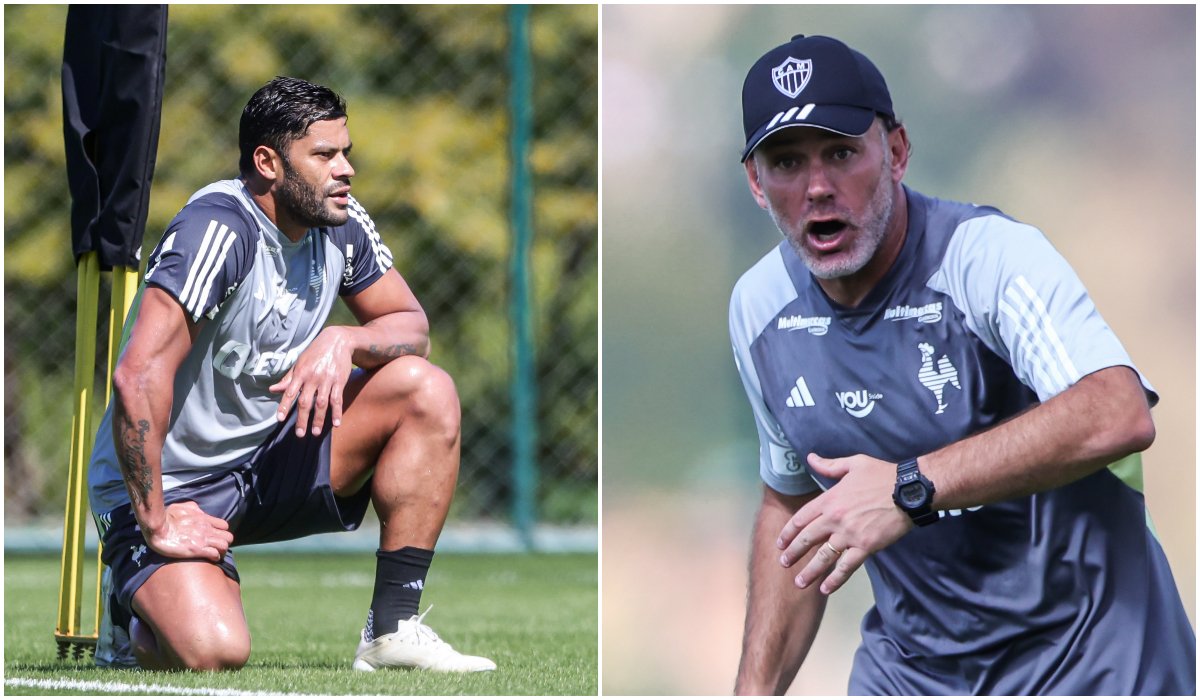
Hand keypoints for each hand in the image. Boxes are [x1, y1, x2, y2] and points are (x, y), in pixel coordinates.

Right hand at [143, 501, 232, 561]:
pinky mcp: (197, 550)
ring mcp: (203, 540)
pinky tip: (210, 559)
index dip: (222, 532)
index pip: (224, 526)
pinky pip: (214, 555)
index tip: (216, 537)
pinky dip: (215, 558)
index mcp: (204, 519)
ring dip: (221, 551)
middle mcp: (207, 529)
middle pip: (228, 537)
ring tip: (215, 554)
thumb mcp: (182, 507)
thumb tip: (198, 511)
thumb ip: (193, 508)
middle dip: (225, 543)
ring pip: (224, 546)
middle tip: (217, 547)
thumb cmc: (166, 516)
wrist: (158, 528)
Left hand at [269, 326, 353, 436]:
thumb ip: (288, 378)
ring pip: (322, 403)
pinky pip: (338, 399)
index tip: (280, 420)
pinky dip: (337, 412)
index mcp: (300, 373)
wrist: (337, 341)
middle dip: (302, 419)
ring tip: (316, 432)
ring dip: (319, 419)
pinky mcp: (340, 381)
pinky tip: (336, 423)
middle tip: (300, 434)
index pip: (290, 392)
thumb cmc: (315, 353)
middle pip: (306, 402)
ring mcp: (327, 380)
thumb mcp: (299, 363)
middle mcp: (313, 377)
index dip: (284, 406)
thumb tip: (272, 390)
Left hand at [776, 453, 911, 594]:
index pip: (801, 518)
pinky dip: (835, 579)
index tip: (781, 542)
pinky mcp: (865, 547)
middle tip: (784, 563)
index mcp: (830, 499)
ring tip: (799, 583)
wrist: (909, 490)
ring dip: (809, 571)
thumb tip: (810, 458)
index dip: (788, 532)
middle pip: (807, 539)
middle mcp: (835, 519)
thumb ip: (829, 465)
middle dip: (793, 553)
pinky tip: (825, 589)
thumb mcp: (854, 463)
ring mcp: (849, 535)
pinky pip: (846, 567)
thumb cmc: (882, 475)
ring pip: (823, 557)